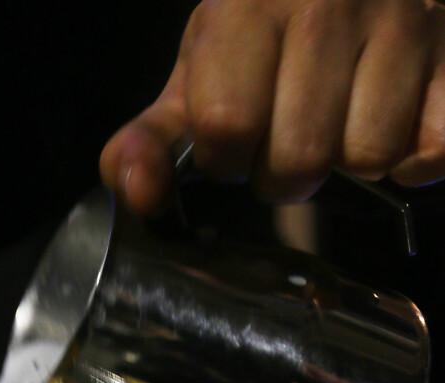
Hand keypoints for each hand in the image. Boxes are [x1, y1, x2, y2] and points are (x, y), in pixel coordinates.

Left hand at [100, 0, 444, 211]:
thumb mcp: (200, 73)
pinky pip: (430, 151)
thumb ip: (155, 138)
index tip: (235, 141)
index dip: (227, 156)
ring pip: (367, 157)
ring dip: (347, 162)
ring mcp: (404, 18)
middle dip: (285, 172)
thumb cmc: (268, 30)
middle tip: (288, 140)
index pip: (227, 125)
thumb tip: (137, 193)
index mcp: (249, 0)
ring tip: (340, 124)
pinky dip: (412, 159)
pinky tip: (394, 125)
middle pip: (299, 156)